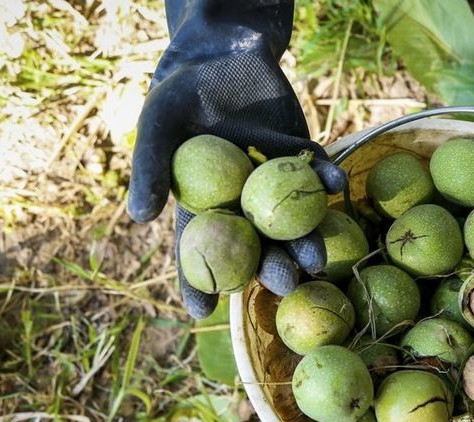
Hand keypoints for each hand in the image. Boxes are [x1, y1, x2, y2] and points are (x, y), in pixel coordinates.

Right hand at [128, 1, 345, 318]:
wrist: (221, 58)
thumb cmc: (179, 97)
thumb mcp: (158, 126)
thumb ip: (151, 169)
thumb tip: (137, 216)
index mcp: (206, 208)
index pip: (200, 253)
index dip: (198, 280)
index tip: (201, 309)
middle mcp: (245, 205)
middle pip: (259, 247)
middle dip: (272, 269)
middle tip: (285, 285)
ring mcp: (277, 185)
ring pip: (295, 220)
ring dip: (309, 239)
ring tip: (319, 258)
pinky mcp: (303, 159)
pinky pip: (317, 173)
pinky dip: (327, 179)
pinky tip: (336, 184)